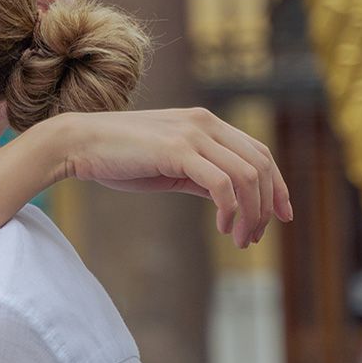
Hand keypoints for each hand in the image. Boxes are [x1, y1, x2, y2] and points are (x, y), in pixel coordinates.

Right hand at [52, 109, 293, 248]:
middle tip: (258, 237)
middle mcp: (205, 123)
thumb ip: (201, 175)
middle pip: (261, 164)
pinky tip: (223, 227)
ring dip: (251, 213)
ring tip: (241, 239)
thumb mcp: (170, 166)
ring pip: (247, 176)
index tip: (282, 216)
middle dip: (268, 204)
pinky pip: (222, 184)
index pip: (259, 152)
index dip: (278, 186)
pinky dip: (231, 209)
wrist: (79, 144)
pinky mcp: (178, 150)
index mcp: (206, 123)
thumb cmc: (119, 158)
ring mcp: (193, 134)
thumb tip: (230, 199)